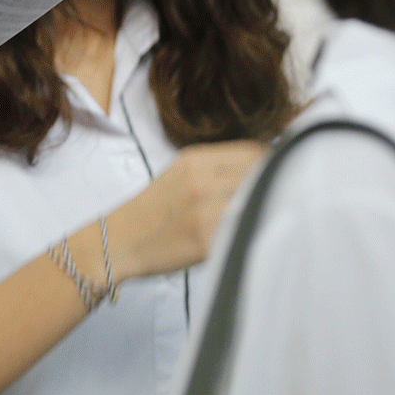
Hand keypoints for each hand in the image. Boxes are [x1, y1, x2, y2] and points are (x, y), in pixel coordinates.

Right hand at [104, 140, 266, 282]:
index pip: (253, 151)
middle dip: (272, 184)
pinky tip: (246, 234)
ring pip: (257, 202)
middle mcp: (200, 182)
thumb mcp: (181, 173)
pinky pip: (244, 229)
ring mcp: (204, 213)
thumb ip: (219, 168)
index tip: (277, 173)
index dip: (271, 162)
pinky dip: (251, 229)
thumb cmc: (153, 209)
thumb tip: (267, 166)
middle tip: (274, 197)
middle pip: (259, 175)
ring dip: (265, 208)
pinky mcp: (207, 242)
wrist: (117, 240)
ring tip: (260, 215)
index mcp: (194, 160)